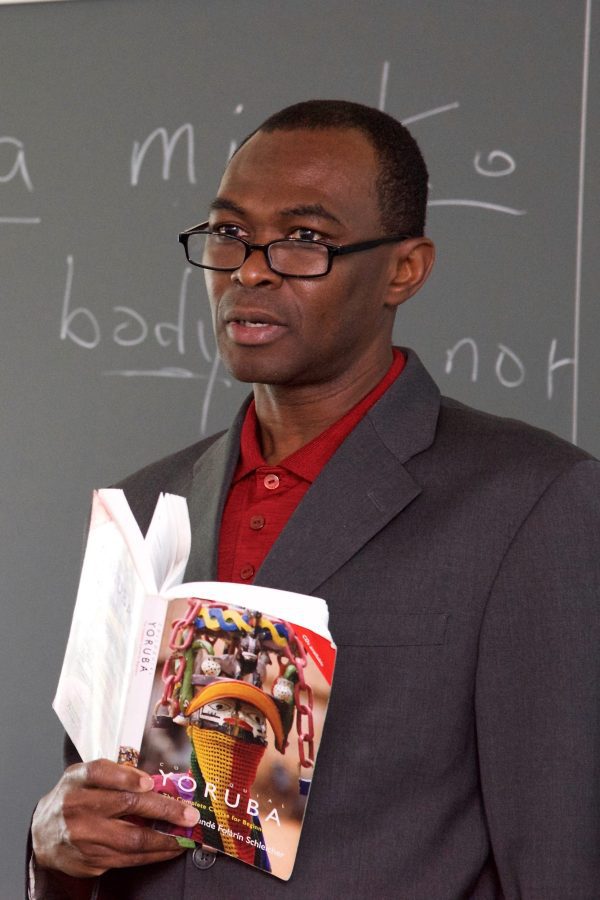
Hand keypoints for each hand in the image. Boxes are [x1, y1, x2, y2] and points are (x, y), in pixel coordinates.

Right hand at [31, 759, 199, 877]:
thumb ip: (114, 774)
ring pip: (131, 839)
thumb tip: (156, 782)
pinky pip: (128, 859)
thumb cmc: (72, 798)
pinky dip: (153, 854)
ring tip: (185, 835)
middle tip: (188, 813)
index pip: (102, 773)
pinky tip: (168, 848)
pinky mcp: (90, 861)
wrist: (42, 833)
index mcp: (78, 779)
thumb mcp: (84, 776)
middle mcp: (78, 807)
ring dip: (164, 838)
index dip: (127, 778)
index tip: (149, 783)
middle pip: (125, 806)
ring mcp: (84, 838)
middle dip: (163, 810)